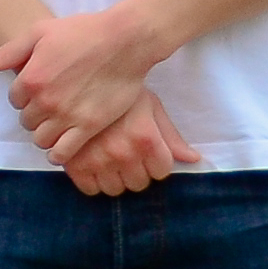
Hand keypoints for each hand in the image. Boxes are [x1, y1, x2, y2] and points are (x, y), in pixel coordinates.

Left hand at [0, 0, 175, 162]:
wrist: (124, 41)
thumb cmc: (83, 31)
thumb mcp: (40, 33)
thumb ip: (8, 52)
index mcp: (30, 78)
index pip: (14, 100)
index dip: (25, 96)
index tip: (39, 90)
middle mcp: (45, 101)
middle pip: (27, 121)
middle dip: (35, 115)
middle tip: (50, 107)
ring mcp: (67, 116)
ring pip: (41, 140)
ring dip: (45, 135)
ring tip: (56, 125)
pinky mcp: (89, 127)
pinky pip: (63, 152)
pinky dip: (58, 153)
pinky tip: (62, 146)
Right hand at [58, 92, 196, 198]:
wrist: (79, 78)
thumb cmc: (120, 90)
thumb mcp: (150, 106)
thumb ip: (171, 136)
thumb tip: (193, 159)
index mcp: (145, 138)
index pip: (162, 171)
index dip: (157, 162)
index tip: (148, 151)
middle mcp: (123, 153)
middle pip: (139, 183)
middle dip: (136, 171)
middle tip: (127, 153)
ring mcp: (96, 161)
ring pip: (115, 189)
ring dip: (115, 178)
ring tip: (109, 159)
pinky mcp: (74, 164)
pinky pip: (90, 189)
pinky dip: (93, 181)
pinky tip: (93, 164)